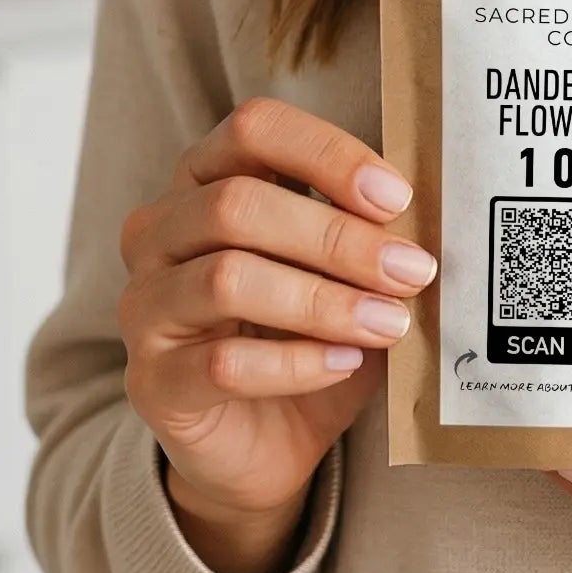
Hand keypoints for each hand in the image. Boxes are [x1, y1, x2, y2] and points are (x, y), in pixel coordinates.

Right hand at [117, 97, 432, 572]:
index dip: (327, 152)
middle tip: (411, 268)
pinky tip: (346, 364)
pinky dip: (296, 362)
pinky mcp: (151, 381)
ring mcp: (144, 305)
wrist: (259, 444)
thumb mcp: (339, 271)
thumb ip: (366, 233)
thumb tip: (426, 214)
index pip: (253, 128)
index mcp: (206, 177)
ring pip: (227, 279)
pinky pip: (222, 362)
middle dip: (338, 237)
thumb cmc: (302, 334)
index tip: (397, 195)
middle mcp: (160, 231)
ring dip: (323, 301)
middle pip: (238, 204)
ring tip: (389, 321)